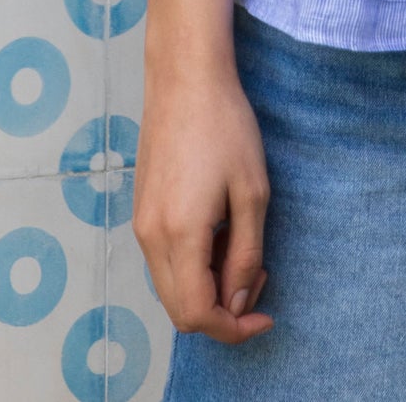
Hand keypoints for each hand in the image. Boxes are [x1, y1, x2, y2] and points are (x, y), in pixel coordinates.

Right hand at [134, 59, 274, 343]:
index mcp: (179, 234)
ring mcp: (141, 224)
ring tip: (244, 250)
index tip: (265, 315)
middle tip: (259, 278)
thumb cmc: (226, 126)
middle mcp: (150, 237)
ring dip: (208, 287)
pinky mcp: (141, 210)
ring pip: (170, 286)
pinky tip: (221, 234)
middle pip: (179, 309)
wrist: (185, 78)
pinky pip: (164, 261)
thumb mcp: (252, 192)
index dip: (233, 327)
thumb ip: (246, 254)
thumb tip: (239, 302)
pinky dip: (193, 266)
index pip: (196, 313)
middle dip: (222, 311)